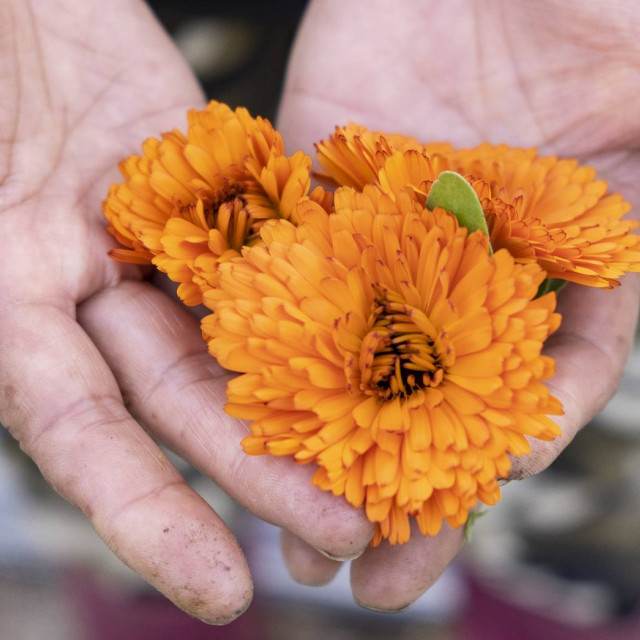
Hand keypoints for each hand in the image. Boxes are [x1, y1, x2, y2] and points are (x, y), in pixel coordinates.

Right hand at [0, 0, 373, 623]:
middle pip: (190, 402)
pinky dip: (320, 295)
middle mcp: (95, 296)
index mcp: (15, 309)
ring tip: (384, 458)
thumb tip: (31, 391)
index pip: (87, 438)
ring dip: (309, 396)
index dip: (150, 519)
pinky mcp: (212, 196)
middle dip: (264, 472)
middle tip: (346, 537)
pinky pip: (273, 251)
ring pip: (245, 337)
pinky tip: (380, 340)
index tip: (221, 596)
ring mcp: (159, 247)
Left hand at [276, 0, 639, 609]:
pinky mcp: (318, 183)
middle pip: (437, 398)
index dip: (527, 435)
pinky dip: (267, 343)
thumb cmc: (594, 10)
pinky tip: (244, 416)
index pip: (548, 372)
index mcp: (562, 250)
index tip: (495, 488)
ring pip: (352, 355)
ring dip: (326, 449)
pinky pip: (288, 271)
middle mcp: (469, 257)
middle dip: (409, 491)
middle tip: (377, 591)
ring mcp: (387, 226)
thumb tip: (617, 324)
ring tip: (296, 542)